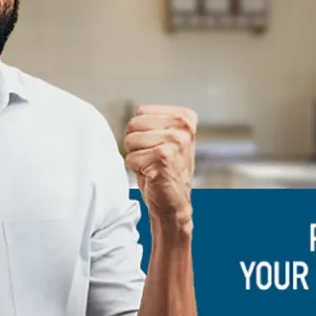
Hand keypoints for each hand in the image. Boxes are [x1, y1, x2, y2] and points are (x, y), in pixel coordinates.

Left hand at [124, 105, 196, 229]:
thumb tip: (133, 117)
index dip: (141, 131)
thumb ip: (152, 121)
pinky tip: (152, 175)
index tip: (156, 145)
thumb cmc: (166, 170)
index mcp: (185, 117)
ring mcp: (175, 141)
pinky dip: (135, 169)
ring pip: (130, 140)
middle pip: (133, 124)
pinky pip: (130, 158)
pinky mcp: (164, 157)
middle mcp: (183, 127)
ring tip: (152, 165)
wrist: (174, 204)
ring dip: (136, 157)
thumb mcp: (165, 138)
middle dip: (136, 143)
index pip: (141, 112)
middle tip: (152, 157)